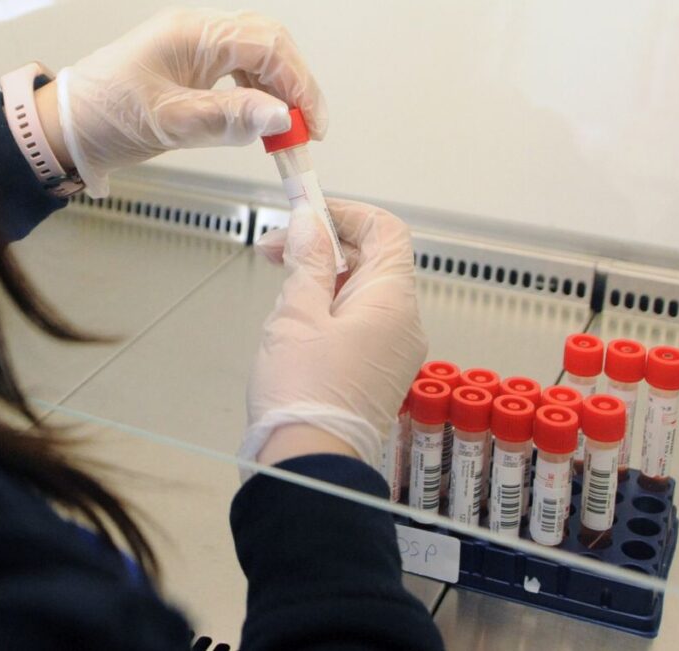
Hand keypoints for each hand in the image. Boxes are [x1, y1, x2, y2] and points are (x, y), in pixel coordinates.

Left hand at [55, 8, 327, 194]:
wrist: (66, 127)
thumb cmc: (103, 117)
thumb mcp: (170, 123)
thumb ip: (229, 118)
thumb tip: (279, 116)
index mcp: (191, 33)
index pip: (268, 45)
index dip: (299, 84)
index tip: (311, 124)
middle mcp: (196, 31)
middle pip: (269, 43)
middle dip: (295, 85)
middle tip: (305, 129)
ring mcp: (193, 45)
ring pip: (256, 55)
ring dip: (278, 90)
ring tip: (285, 130)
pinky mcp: (190, 64)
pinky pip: (237, 68)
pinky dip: (257, 93)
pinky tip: (260, 119)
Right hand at [240, 200, 427, 471]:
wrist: (310, 465)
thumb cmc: (302, 391)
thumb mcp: (296, 313)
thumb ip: (307, 260)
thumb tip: (311, 221)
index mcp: (392, 300)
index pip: (385, 231)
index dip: (346, 213)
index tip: (304, 212)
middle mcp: (404, 322)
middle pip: (373, 261)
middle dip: (324, 246)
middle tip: (275, 249)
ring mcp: (395, 351)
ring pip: (363, 293)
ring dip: (323, 279)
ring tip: (280, 293)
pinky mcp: (379, 373)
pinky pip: (361, 325)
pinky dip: (330, 310)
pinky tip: (295, 324)